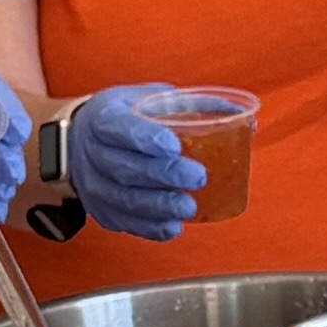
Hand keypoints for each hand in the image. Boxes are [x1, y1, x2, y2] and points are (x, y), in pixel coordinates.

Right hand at [63, 87, 218, 243]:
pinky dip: (149, 227)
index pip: (121, 128)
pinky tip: (172, 226)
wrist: (80, 144)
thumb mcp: (152, 99)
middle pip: (126, 168)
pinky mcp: (100, 209)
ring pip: (124, 199)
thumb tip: (247, 120)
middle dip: (163, 176)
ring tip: (189, 207)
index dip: (146, 138)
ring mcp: (93, 184)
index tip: (175, 146)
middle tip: (198, 177)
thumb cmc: (127, 118)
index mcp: (104, 118)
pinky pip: (124, 222)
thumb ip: (195, 106)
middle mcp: (92, 152)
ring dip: (159, 206)